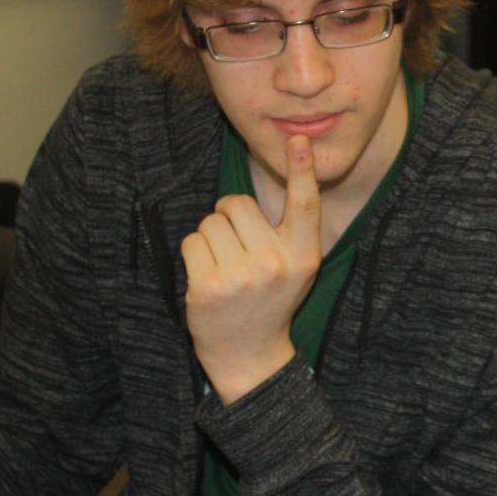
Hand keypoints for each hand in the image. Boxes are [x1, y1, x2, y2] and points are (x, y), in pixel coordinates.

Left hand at [181, 135, 320, 403]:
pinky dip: (195, 254)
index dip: (301, 170)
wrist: (250, 355)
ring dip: (211, 238)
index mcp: (302, 256)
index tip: (297, 140)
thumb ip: (290, 229)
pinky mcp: (209, 287)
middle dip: (230, 218)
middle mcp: (275, 263)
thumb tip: (280, 174)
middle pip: (237, 204)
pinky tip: (208, 278)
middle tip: (238, 249)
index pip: (304, 205)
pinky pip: (192, 242)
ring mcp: (241, 276)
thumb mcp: (296, 266)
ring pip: (210, 221)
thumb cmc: (271, 300)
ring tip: (224, 267)